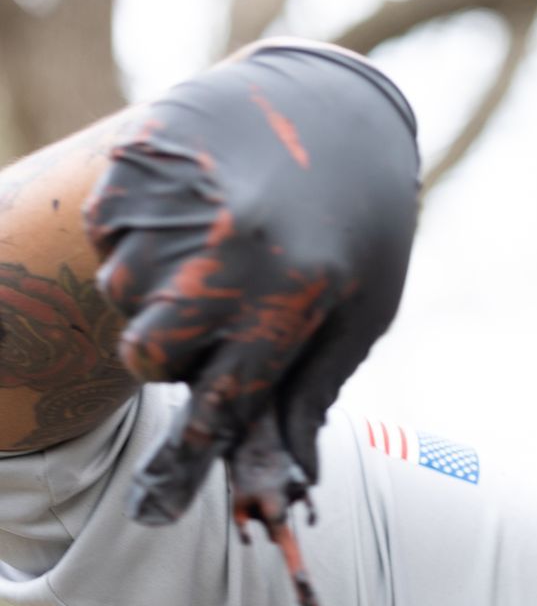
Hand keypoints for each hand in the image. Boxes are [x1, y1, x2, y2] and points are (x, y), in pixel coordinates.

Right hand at [83, 42, 419, 525]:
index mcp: (291, 297)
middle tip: (217, 316)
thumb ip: (313, 392)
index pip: (221, 400)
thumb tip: (291, 482)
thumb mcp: (361, 313)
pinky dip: (136, 238)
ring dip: (157, 292)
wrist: (339, 108)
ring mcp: (177, 205)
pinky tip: (192, 207)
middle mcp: (227, 253)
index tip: (164, 497)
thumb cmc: (361, 227)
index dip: (192, 451)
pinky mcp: (137, 165)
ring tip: (216, 248)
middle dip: (174, 356)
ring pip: (121, 297)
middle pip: (151, 358)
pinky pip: (106, 236)